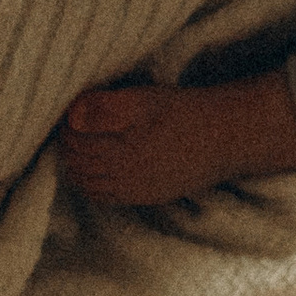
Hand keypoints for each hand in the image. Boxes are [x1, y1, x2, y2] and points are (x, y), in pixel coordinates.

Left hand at [59, 70, 295, 205]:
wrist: (227, 137)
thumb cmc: (187, 112)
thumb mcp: (147, 99)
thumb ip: (106, 108)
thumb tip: (71, 116)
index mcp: (117, 148)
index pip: (73, 138)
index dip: (67, 122)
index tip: (71, 108)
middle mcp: (120, 174)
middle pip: (76, 162)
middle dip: (68, 144)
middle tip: (72, 125)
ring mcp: (132, 189)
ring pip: (86, 182)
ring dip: (76, 164)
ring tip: (81, 144)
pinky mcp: (145, 196)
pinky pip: (105, 196)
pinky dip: (91, 184)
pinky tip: (95, 169)